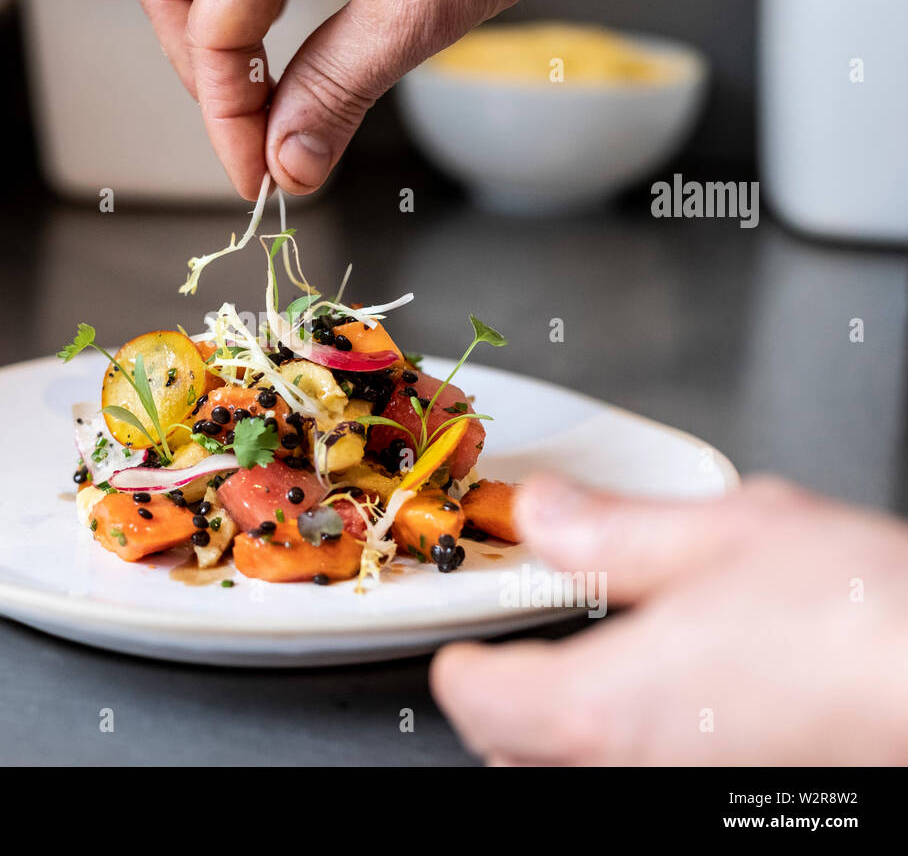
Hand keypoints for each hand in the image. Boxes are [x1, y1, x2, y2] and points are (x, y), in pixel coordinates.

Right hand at [135, 0, 603, 197]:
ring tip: (262, 82)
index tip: (261, 179)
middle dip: (207, 74)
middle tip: (255, 137)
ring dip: (211, 21)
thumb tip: (289, 160)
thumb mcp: (422, 5)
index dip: (229, 122)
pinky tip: (271, 7)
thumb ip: (338, 86)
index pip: (211, 34)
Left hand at [431, 475, 907, 764]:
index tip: (465, 650)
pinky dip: (630, 755)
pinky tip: (677, 718)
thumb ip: (614, 530)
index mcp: (609, 704)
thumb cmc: (866, 619)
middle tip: (519, 662)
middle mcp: (637, 771)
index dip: (462, 670)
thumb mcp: (726, 533)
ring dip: (559, 740)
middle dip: (504, 709)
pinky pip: (645, 789)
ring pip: (574, 783)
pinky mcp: (739, 811)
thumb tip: (547, 516)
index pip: (479, 704)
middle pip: (515, 756)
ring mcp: (688, 802)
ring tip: (590, 687)